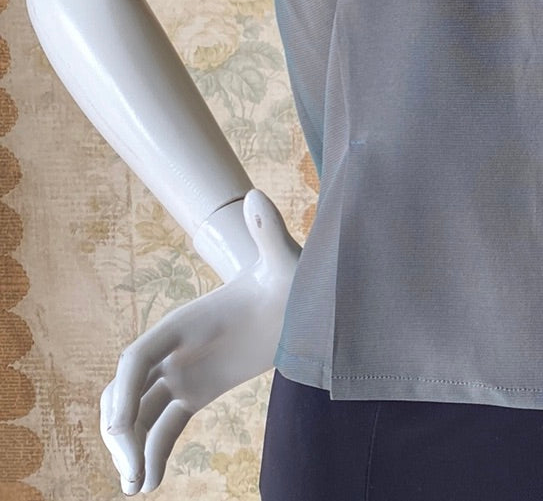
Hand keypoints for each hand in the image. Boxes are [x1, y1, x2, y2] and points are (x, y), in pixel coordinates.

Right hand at [99, 189, 300, 493]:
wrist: (300, 298)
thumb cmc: (292, 276)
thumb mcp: (284, 259)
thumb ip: (269, 231)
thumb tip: (255, 194)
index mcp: (185, 320)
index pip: (136, 357)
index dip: (122, 391)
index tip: (120, 429)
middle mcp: (175, 347)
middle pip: (127, 390)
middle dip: (119, 430)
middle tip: (131, 472)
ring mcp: (183, 371)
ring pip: (140, 413)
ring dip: (130, 448)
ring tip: (135, 486)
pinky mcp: (198, 390)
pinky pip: (166, 425)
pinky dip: (154, 452)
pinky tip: (150, 483)